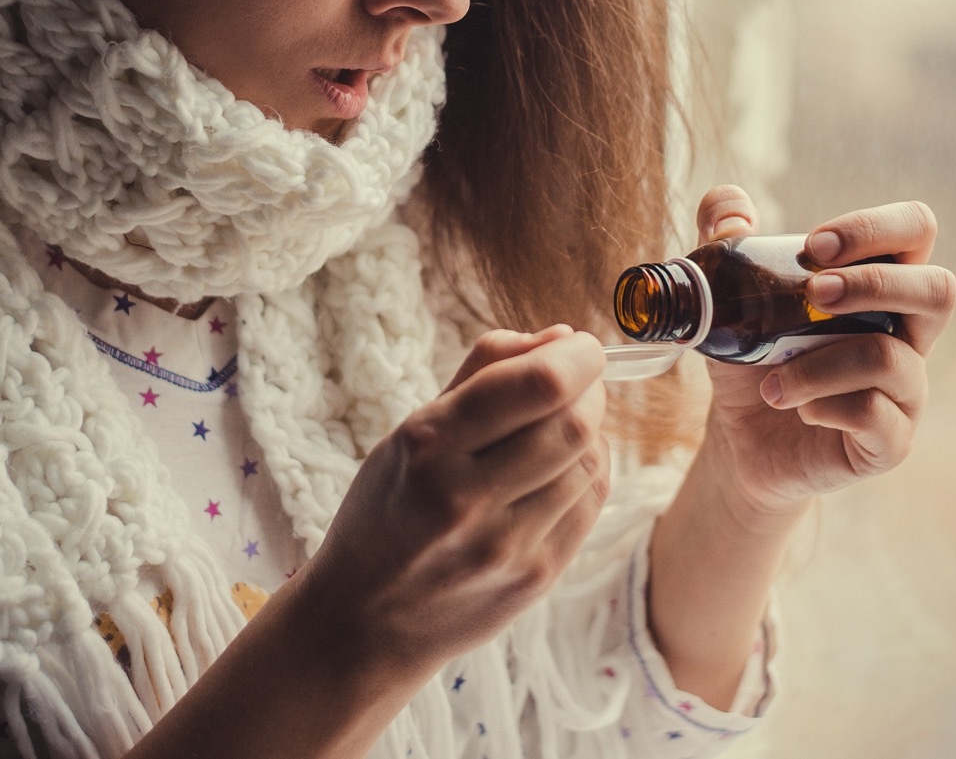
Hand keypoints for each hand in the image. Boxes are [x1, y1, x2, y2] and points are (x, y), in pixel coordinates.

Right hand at [301, 324, 610, 678]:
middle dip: (588, 391)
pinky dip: (587, 473)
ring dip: (588, 433)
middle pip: (575, 424)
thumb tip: (562, 336)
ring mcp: (505, 545)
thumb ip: (484, 373)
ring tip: (558, 431)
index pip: (538, 385)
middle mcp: (466, 497)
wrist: (364, 619)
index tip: (580, 347)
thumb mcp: (410, 431)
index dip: (577, 355)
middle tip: (575, 385)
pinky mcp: (534, 578)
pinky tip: (559, 471)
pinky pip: (591, 505)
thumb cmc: (387, 512)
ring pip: (591, 463)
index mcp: (428, 446)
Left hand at [694, 185, 955, 517]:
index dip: (875, 228)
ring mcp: (906, 389)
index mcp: (879, 286)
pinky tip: (797, 409)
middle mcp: (906, 334)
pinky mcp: (890, 440)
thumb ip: (724, 245)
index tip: (814, 245)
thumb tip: (727, 205)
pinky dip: (824, 407)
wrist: (742, 440)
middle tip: (813, 295)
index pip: (914, 231)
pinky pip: (873, 415)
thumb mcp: (727, 301)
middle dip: (873, 284)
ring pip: (889, 359)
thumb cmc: (751, 361)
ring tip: (771, 382)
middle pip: (939, 289)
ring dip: (817, 365)